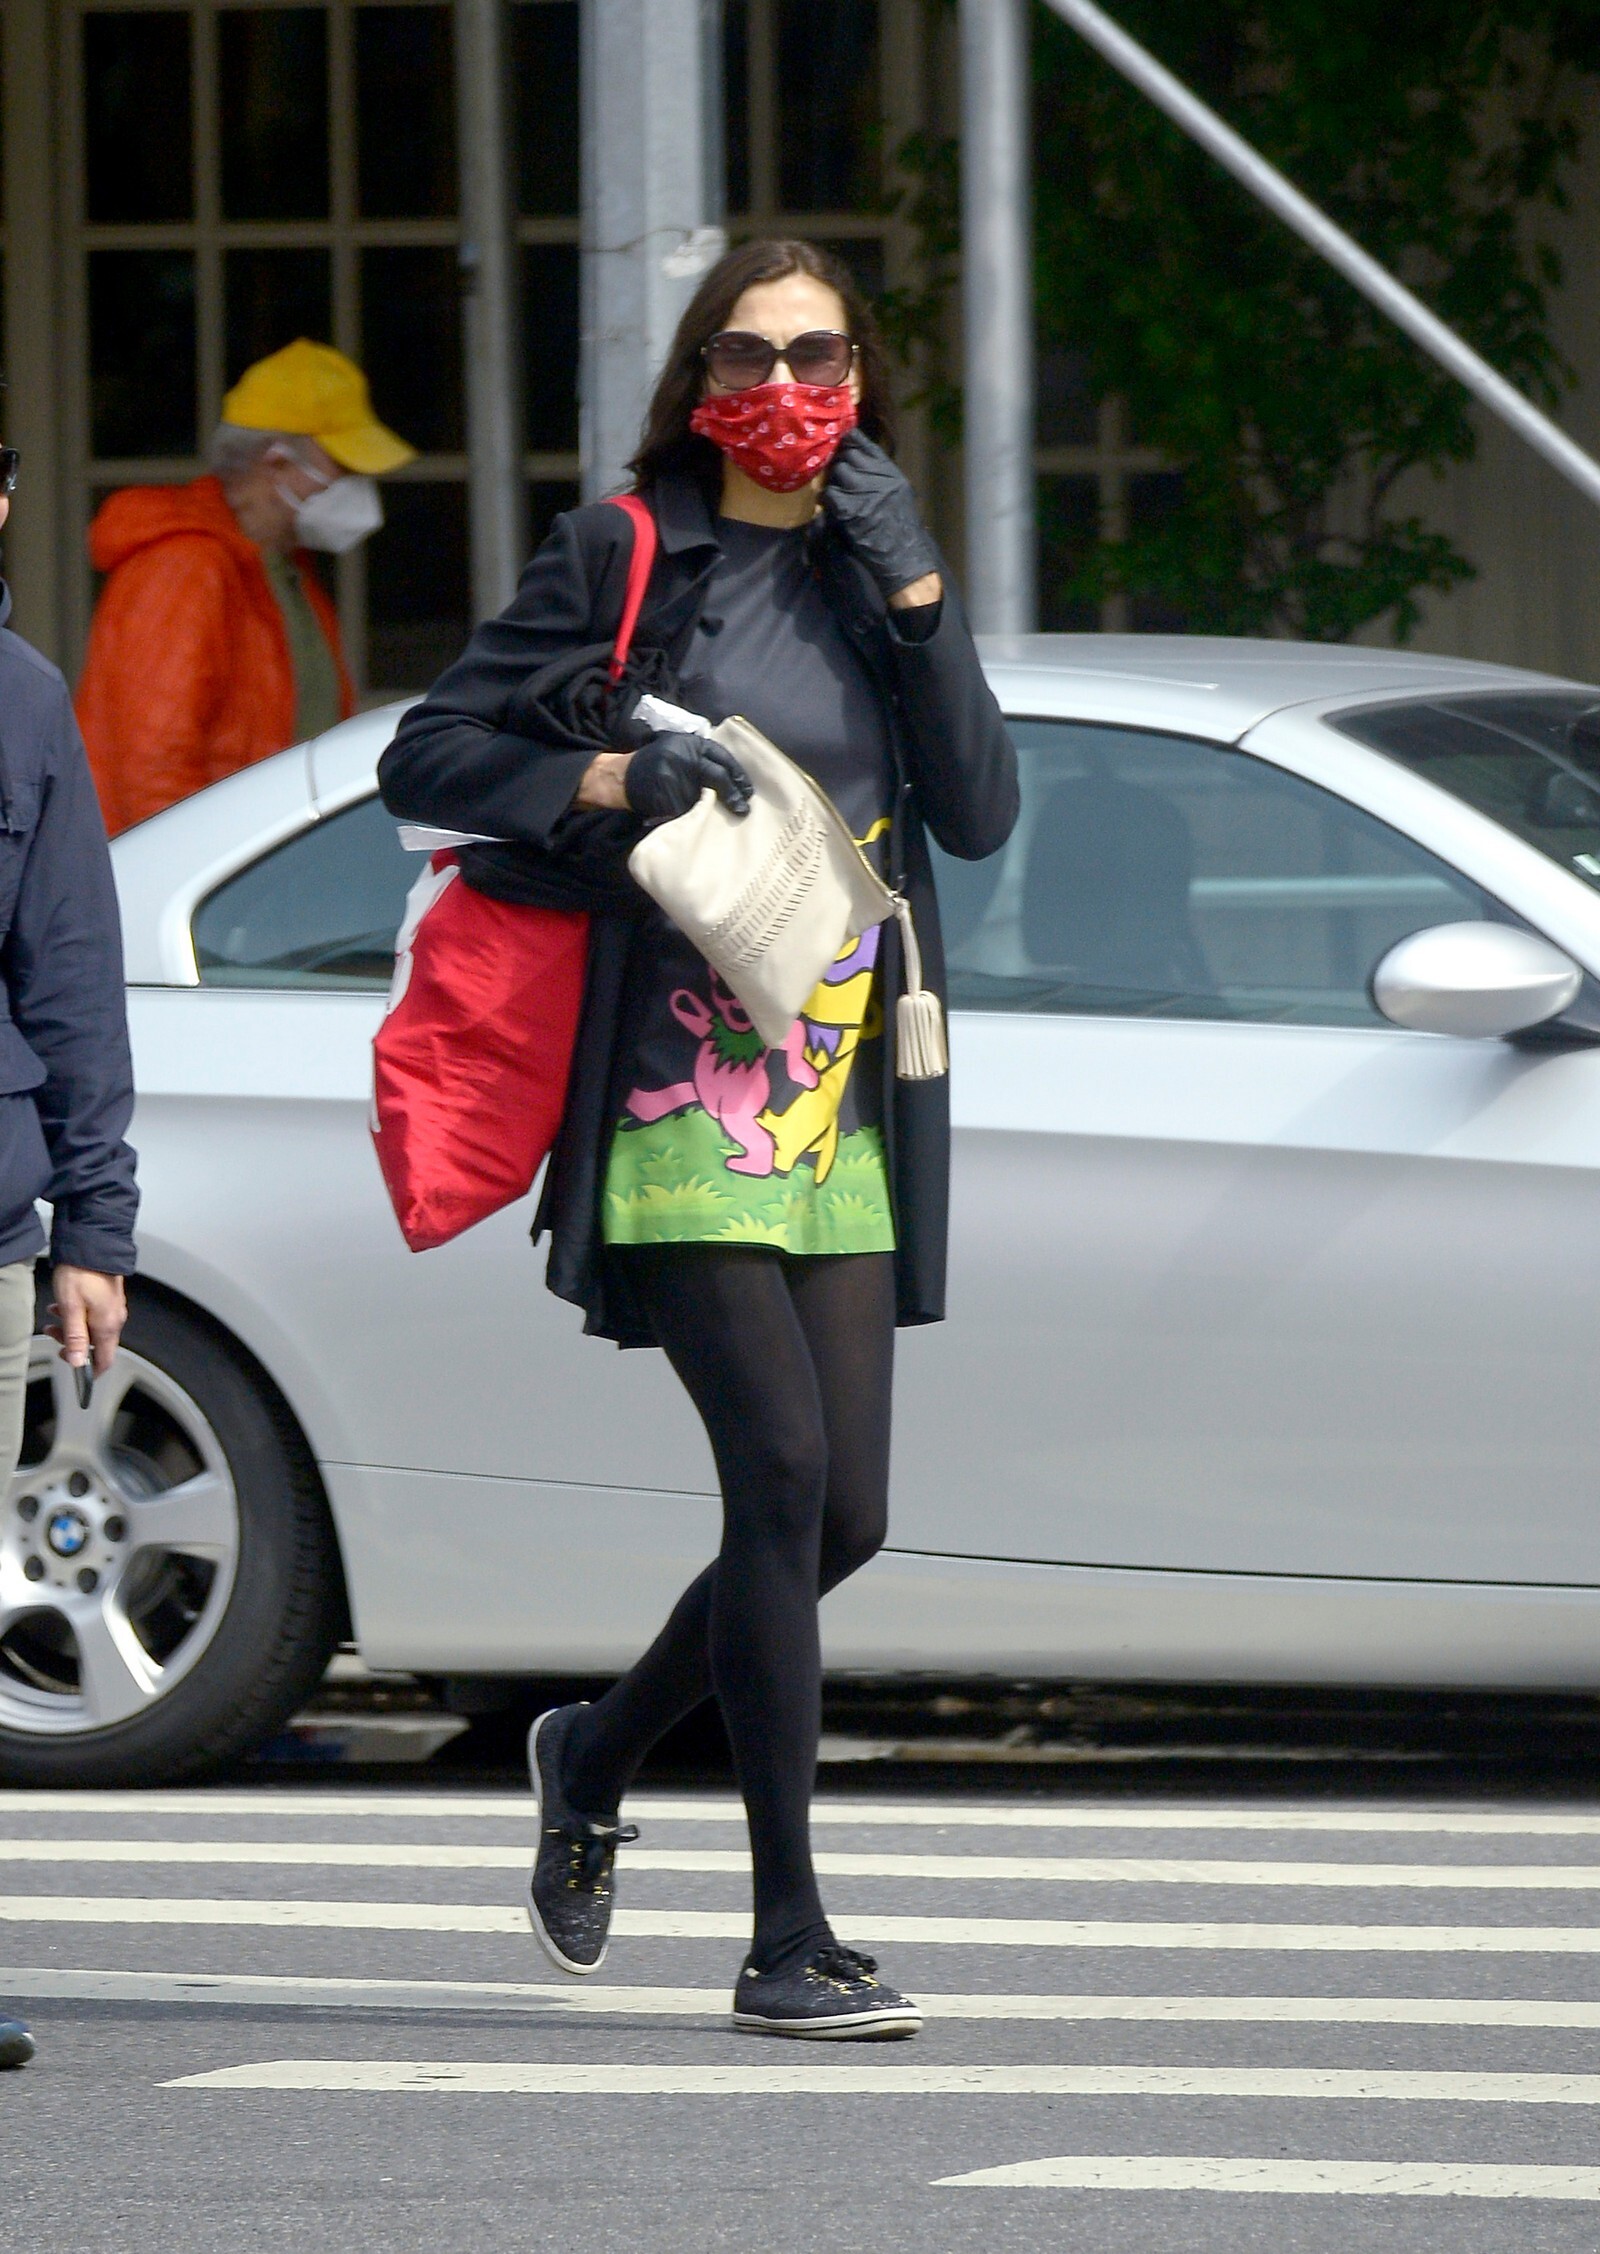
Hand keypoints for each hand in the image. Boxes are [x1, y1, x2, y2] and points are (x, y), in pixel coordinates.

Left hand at [48, 1267, 126, 1376]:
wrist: (93, 1245)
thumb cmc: (82, 1273)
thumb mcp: (71, 1308)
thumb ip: (75, 1338)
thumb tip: (78, 1362)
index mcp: (108, 1325)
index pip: (105, 1360)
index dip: (90, 1370)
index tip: (76, 1370)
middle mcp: (115, 1319)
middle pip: (96, 1344)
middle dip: (72, 1343)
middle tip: (53, 1334)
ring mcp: (114, 1307)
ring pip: (93, 1328)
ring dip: (72, 1327)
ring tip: (54, 1315)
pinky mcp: (110, 1297)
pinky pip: (96, 1315)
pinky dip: (79, 1315)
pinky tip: (65, 1305)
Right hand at [624, 732, 752, 820]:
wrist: (623, 777)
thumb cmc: (654, 762)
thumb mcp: (677, 747)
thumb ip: (700, 755)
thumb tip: (730, 773)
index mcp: (690, 744)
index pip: (722, 758)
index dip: (737, 774)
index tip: (748, 789)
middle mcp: (686, 758)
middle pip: (719, 777)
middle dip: (734, 794)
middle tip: (744, 808)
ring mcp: (678, 779)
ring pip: (706, 797)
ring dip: (717, 808)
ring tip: (728, 815)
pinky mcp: (671, 799)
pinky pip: (691, 810)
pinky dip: (698, 816)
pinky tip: (702, 820)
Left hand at [822, 430, 941, 600]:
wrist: (903, 555)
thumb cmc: (901, 528)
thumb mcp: (899, 492)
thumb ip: (880, 475)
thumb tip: (857, 462)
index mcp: (889, 470)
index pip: (861, 443)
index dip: (847, 442)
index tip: (839, 445)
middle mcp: (877, 475)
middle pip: (845, 456)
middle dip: (837, 465)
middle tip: (834, 477)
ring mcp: (862, 490)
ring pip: (836, 474)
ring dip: (832, 484)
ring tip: (836, 497)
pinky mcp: (849, 508)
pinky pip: (829, 494)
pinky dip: (827, 501)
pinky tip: (831, 508)